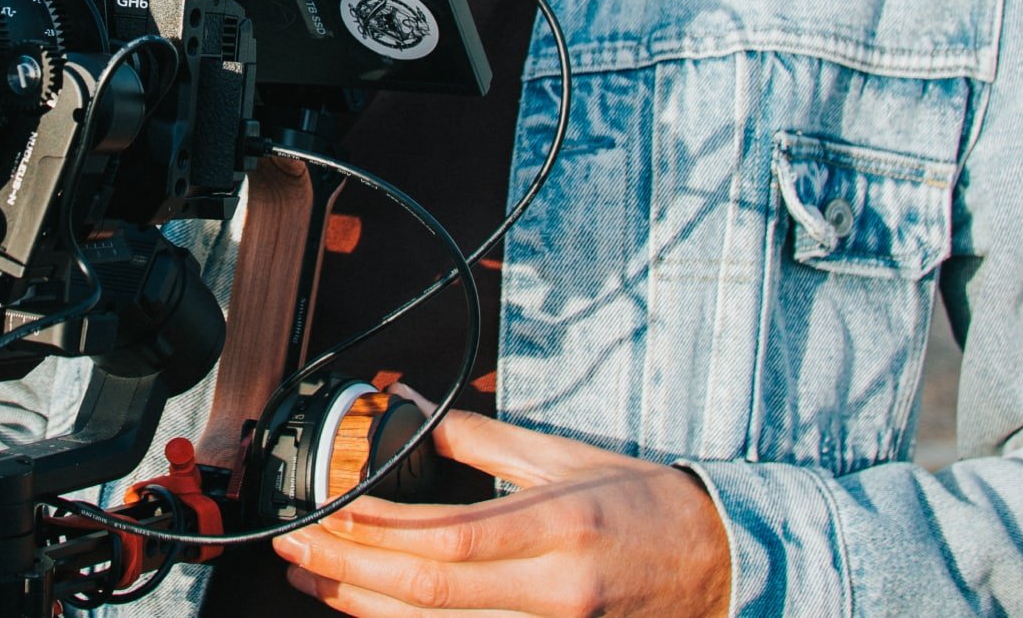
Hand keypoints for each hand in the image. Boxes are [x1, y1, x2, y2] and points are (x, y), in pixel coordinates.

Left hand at [271, 407, 730, 615]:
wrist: (724, 568)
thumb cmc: (651, 510)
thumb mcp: (574, 459)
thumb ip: (493, 442)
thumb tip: (424, 422)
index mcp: (560, 527)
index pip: (451, 536)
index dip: (380, 530)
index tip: (329, 512)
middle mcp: (553, 590)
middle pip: (430, 591)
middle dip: (350, 569)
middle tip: (297, 547)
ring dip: (364, 605)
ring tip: (314, 576)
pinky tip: (369, 608)